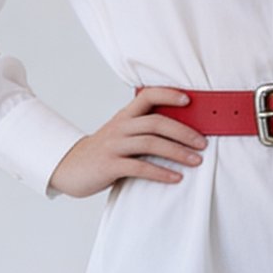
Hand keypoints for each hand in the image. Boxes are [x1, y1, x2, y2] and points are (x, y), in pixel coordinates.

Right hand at [49, 88, 206, 198]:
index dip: (168, 94)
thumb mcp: (121, 135)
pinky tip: (176, 177)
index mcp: (124, 116)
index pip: (147, 96)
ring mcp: (114, 146)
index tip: (189, 101)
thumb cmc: (104, 152)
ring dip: (177, 152)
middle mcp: (120, 127)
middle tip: (203, 143)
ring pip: (151, 143)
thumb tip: (180, 131)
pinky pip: (140, 167)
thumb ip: (142, 130)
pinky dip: (161, 172)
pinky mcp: (110, 165)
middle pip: (156, 122)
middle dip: (183, 132)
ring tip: (196, 161)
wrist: (70, 168)